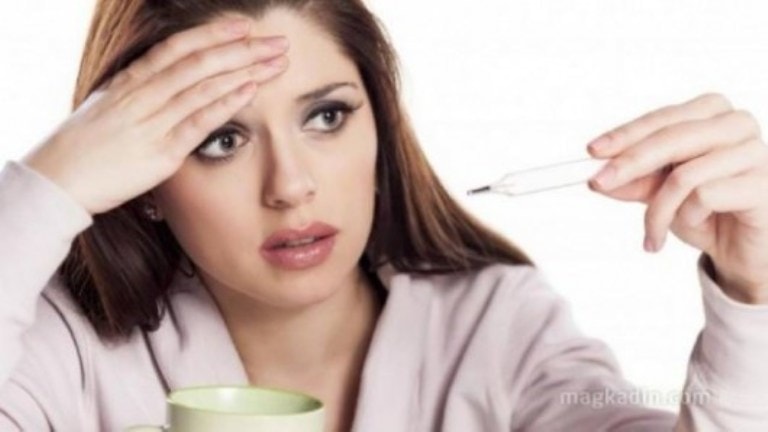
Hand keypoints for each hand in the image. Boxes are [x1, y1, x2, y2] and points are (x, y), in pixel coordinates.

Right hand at [21, 18, 288, 215]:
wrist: (58, 180)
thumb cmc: (83, 145)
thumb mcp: (108, 105)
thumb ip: (139, 91)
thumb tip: (165, 79)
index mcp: (130, 80)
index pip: (179, 47)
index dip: (214, 33)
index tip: (245, 25)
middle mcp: (142, 95)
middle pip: (200, 62)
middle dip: (243, 49)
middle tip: (277, 42)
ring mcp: (152, 122)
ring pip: (203, 87)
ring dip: (245, 72)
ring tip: (277, 63)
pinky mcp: (160, 153)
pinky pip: (198, 122)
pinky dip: (226, 104)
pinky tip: (250, 91)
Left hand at [585, 93, 767, 303]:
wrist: (744, 250)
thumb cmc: (707, 212)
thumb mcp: (659, 193)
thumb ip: (632, 180)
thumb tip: (596, 176)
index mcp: (712, 113)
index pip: (661, 118)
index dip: (624, 134)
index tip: (592, 151)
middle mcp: (736, 124)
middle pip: (670, 138)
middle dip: (628, 164)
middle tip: (598, 184)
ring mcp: (755, 151)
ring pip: (684, 173)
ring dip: (658, 210)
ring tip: (652, 234)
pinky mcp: (762, 184)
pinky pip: (706, 196)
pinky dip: (687, 216)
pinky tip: (694, 225)